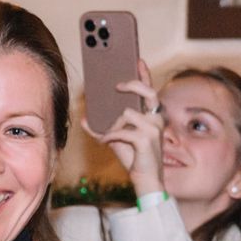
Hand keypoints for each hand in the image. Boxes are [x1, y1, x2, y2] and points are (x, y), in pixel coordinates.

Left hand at [100, 63, 165, 194]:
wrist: (145, 180)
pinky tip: (106, 142)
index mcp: (152, 116)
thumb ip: (102, 127)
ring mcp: (154, 129)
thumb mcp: (116, 139)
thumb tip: (84, 118)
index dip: (145, 74)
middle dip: (132, 84)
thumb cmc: (134, 158)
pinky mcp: (146, 140)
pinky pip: (122, 130)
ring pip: (127, 113)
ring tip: (108, 136)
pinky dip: (110, 136)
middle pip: (148, 92)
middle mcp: (156, 120)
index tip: (138, 60)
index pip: (151, 90)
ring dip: (114, 125)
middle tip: (117, 85)